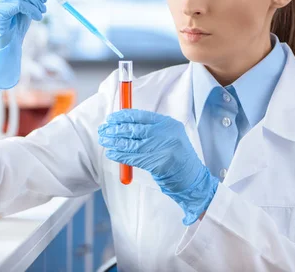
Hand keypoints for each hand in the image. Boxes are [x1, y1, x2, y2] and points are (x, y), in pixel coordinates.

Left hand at [98, 109, 217, 224]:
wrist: (191, 177)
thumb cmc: (176, 156)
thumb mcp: (168, 136)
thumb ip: (150, 129)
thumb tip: (123, 124)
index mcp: (167, 123)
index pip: (140, 115)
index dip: (122, 116)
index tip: (111, 118)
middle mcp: (165, 133)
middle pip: (134, 128)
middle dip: (115, 129)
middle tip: (103, 129)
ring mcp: (162, 148)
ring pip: (131, 143)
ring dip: (114, 142)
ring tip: (104, 141)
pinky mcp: (157, 163)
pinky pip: (133, 157)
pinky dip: (120, 155)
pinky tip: (111, 153)